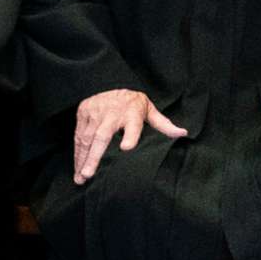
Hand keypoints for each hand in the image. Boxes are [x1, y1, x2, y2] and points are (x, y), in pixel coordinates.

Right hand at [71, 88, 187, 184]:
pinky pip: (78, 135)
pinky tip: (77, 167)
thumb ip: (164, 124)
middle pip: (102, 135)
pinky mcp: (83, 112)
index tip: (127, 148)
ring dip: (82, 159)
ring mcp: (95, 111)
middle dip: (95, 156)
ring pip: (86, 138)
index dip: (130, 136)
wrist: (111, 81)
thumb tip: (183, 134)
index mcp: (132, 112)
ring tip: (81, 178)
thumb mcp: (150, 110)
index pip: (133, 124)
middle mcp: (112, 112)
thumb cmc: (133, 104)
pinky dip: (77, 152)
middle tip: (89, 174)